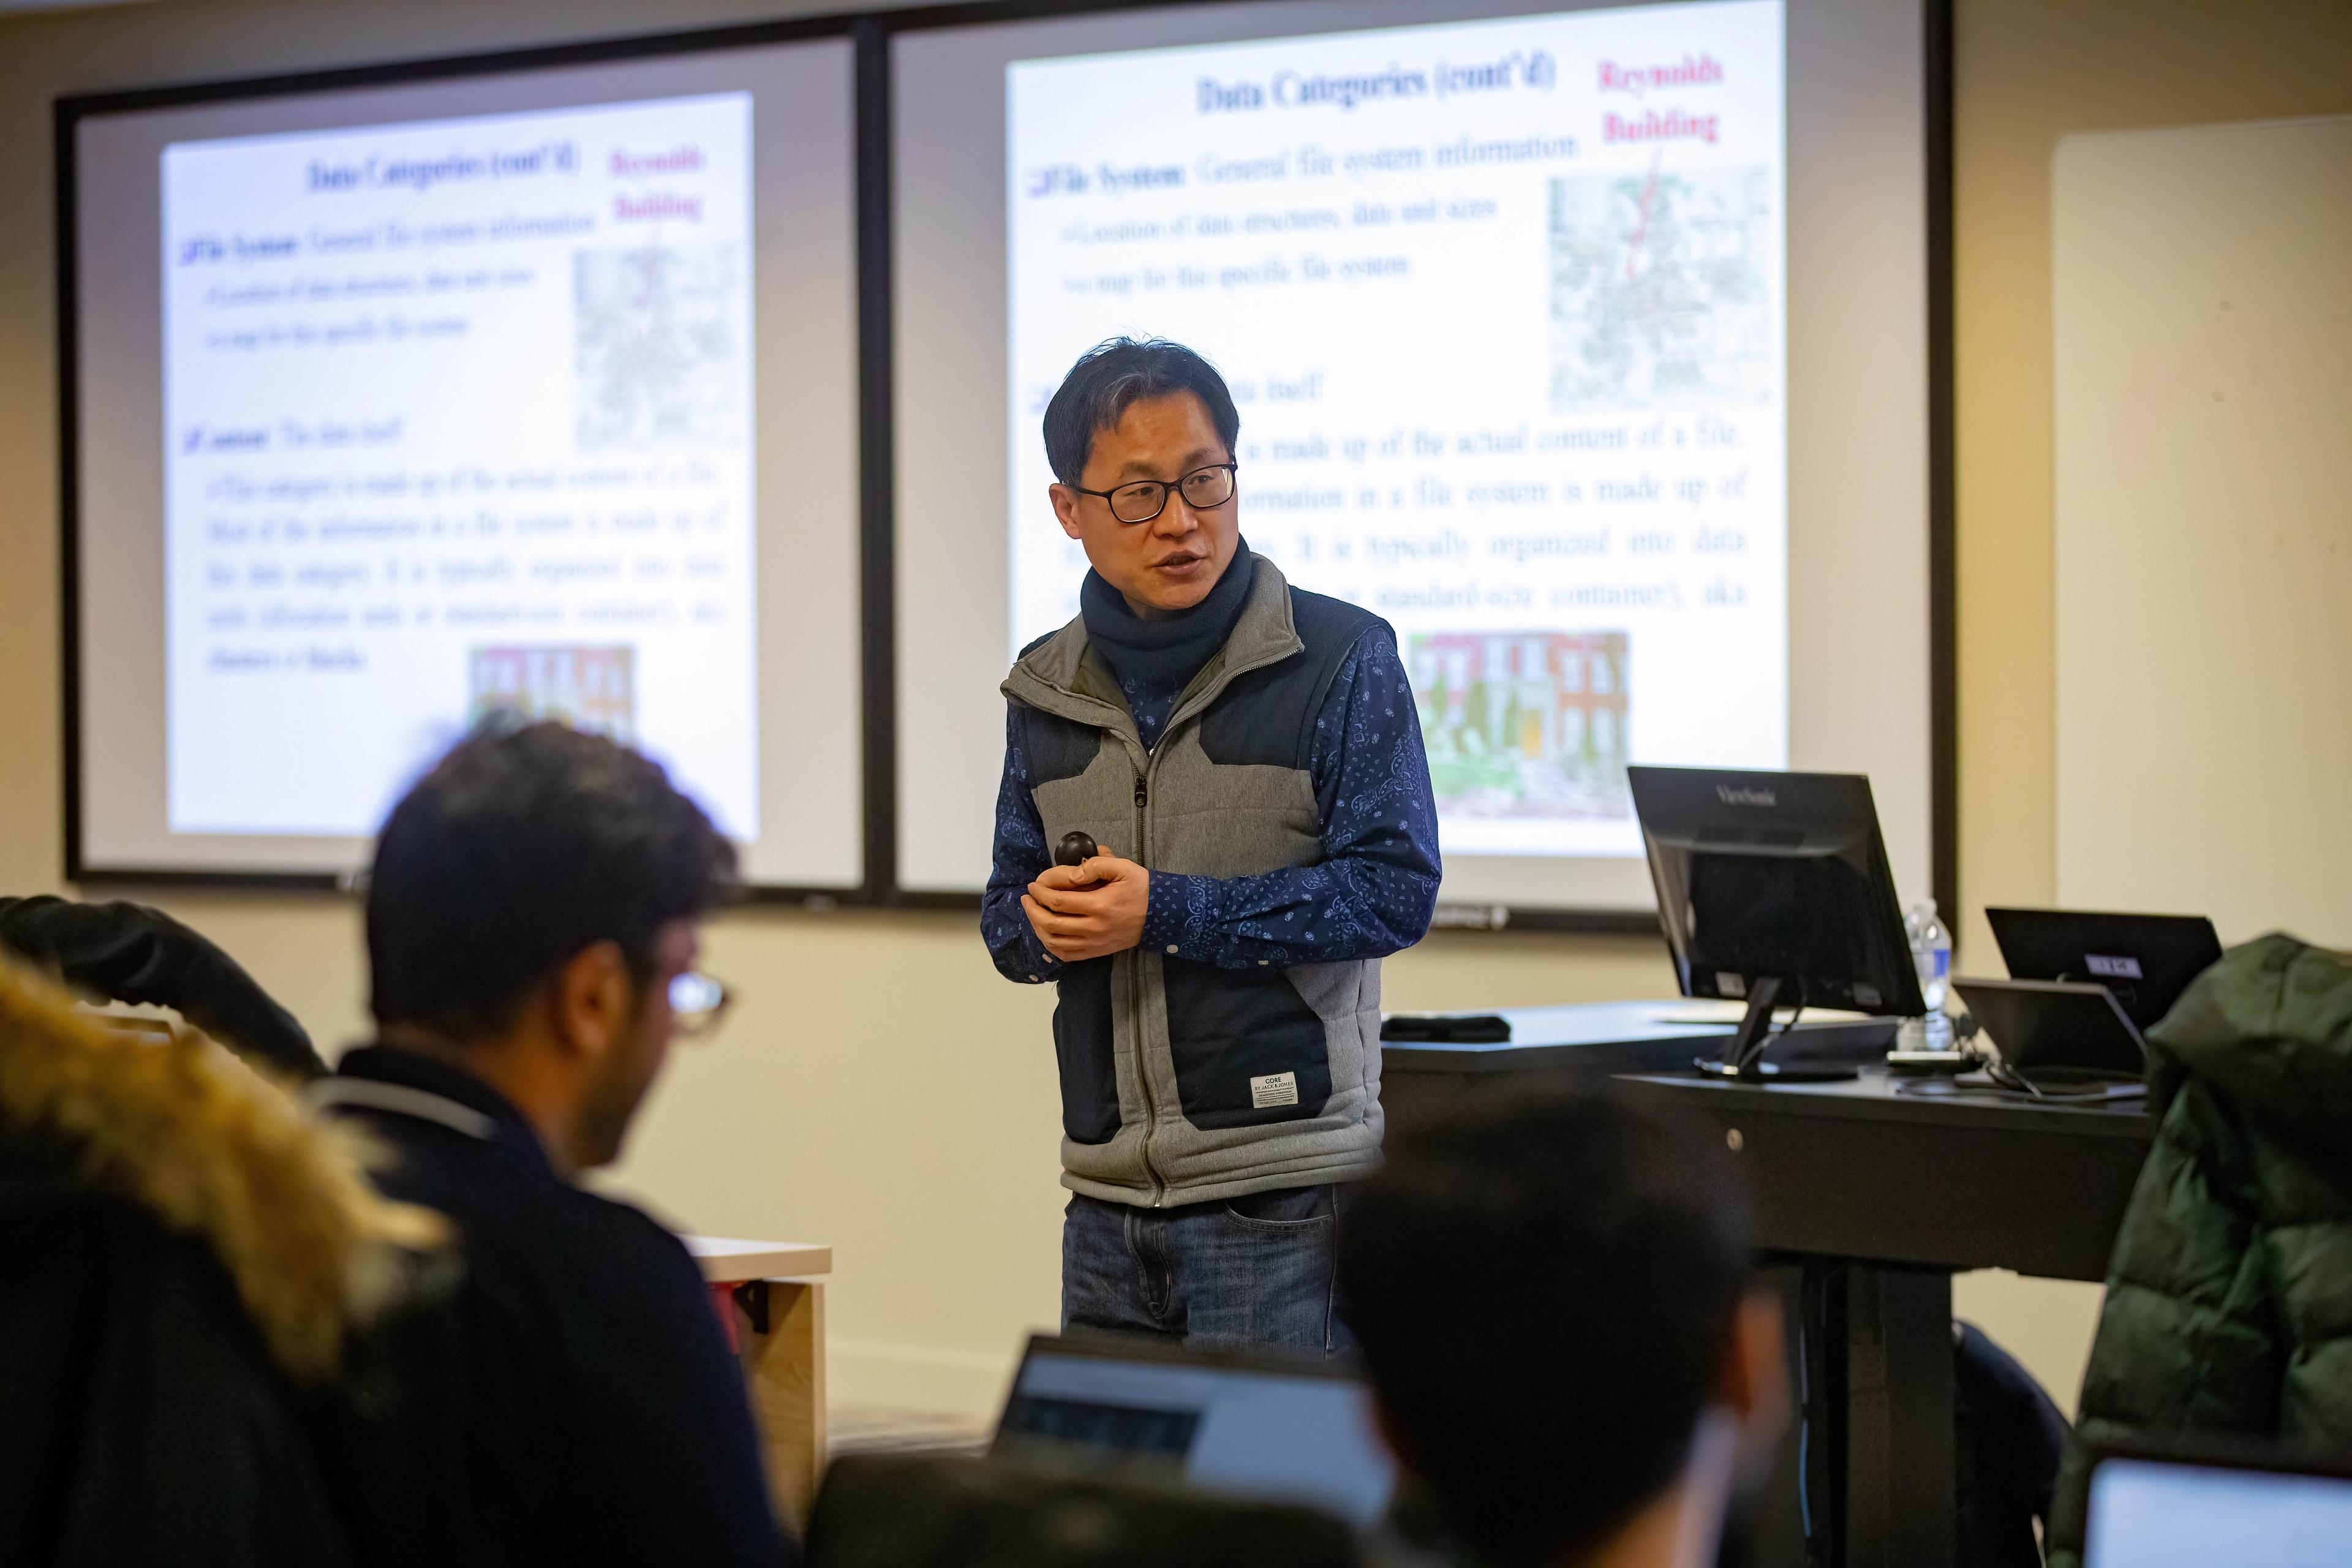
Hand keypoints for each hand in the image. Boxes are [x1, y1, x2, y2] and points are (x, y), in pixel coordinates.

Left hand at [1023, 856, 1149, 962]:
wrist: (1160, 916)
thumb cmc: (1140, 889)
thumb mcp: (1124, 868)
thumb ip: (1096, 865)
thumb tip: (1070, 874)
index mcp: (1099, 905)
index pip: (1058, 901)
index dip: (1040, 892)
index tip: (1034, 884)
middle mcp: (1094, 928)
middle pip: (1050, 923)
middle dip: (1032, 909)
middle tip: (1027, 898)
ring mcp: (1094, 943)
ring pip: (1054, 941)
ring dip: (1037, 927)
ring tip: (1032, 913)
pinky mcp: (1096, 952)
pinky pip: (1066, 954)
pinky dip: (1050, 945)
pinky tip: (1045, 932)